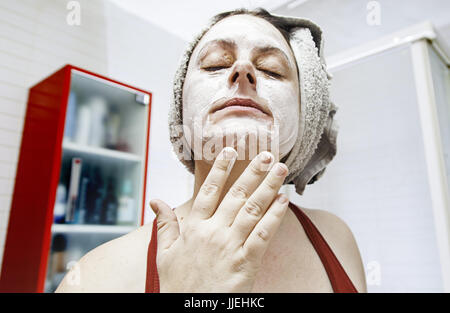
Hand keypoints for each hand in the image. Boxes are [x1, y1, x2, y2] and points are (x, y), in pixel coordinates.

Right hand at [149, 147, 288, 291]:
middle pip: (236, 195)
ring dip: (269, 187)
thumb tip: (155, 200)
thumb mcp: (164, 253)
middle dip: (253, 172)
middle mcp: (213, 232)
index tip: (230, 150)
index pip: (209, 191)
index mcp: (194, 228)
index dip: (220, 169)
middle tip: (268, 155)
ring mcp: (230, 246)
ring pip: (253, 209)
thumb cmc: (178, 284)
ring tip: (281, 170)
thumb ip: (164, 224)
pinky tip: (283, 201)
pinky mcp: (245, 262)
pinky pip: (262, 235)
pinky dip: (274, 217)